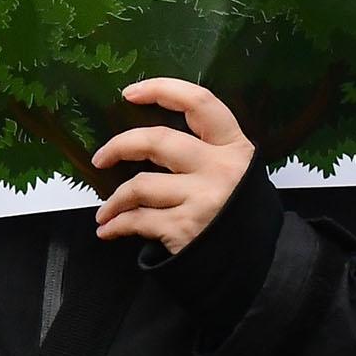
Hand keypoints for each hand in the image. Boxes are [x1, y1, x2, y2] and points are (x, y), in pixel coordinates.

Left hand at [90, 79, 255, 253]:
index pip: (200, 103)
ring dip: (114, 200)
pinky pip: (136, 220)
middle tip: (100, 158)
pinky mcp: (185, 227)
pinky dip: (116, 225)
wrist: (254, 265)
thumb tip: (150, 142)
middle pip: (158, 140)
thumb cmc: (237, 214)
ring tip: (105, 211)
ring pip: (139, 185)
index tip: (130, 93)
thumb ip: (208, 153)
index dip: (163, 90)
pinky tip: (108, 230)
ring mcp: (203, 198)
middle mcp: (220, 168)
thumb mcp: (237, 175)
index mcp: (234, 147)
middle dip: (120, 146)